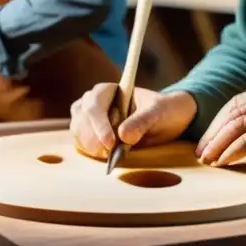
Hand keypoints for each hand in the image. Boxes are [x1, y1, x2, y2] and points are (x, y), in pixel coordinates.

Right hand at [70, 84, 196, 158]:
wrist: (167, 119)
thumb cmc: (162, 110)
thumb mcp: (158, 112)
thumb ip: (142, 121)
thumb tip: (123, 136)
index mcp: (108, 90)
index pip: (94, 104)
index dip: (99, 124)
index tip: (111, 143)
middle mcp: (94, 101)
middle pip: (81, 118)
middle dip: (92, 137)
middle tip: (109, 153)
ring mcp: (89, 118)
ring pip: (77, 129)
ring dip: (89, 145)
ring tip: (108, 155)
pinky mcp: (91, 133)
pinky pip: (81, 141)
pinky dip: (88, 150)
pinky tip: (103, 155)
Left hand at [196, 79, 245, 165]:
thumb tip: (244, 139)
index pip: (234, 105)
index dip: (217, 123)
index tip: (208, 140)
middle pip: (230, 114)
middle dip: (212, 135)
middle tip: (200, 152)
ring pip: (235, 126)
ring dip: (217, 145)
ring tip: (207, 159)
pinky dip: (232, 151)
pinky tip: (224, 161)